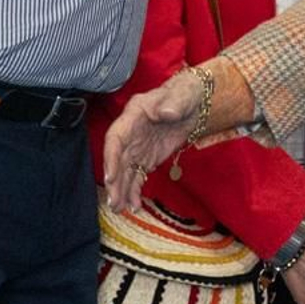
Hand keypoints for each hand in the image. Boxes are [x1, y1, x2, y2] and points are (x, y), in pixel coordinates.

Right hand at [102, 69, 205, 210]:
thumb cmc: (184, 94)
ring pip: (125, 171)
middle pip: (117, 159)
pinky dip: (135, 191)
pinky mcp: (147, 158)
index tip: (110, 177)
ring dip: (121, 190)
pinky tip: (135, 206)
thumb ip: (172, 104)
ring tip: (120, 209)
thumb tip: (166, 112)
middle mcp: (130, 133)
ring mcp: (137, 147)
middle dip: (114, 181)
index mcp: (133, 115)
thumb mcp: (181, 96)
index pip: (115, 138)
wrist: (194, 104)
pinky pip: (137, 176)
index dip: (111, 158)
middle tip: (114, 202)